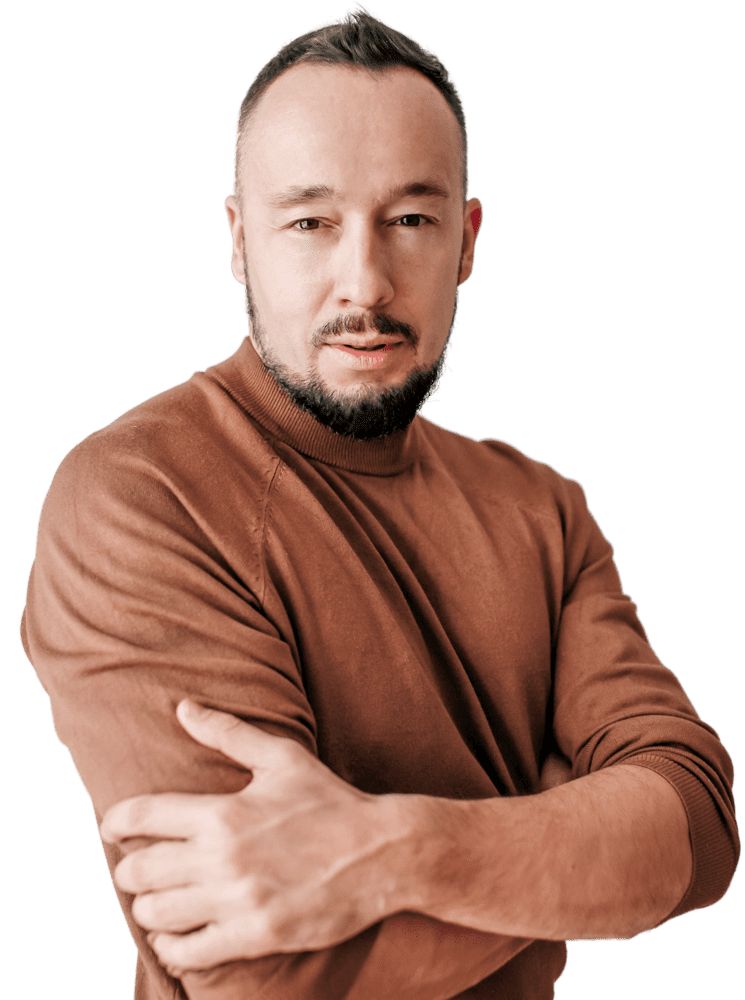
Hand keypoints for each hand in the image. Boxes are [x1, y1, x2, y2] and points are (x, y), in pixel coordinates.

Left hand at [100, 701, 406, 972]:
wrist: (381, 852)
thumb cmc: (330, 801)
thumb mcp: (282, 758)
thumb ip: (228, 732)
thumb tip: (184, 708)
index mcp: (223, 811)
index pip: (142, 815)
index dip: (116, 820)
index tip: (112, 826)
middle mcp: (223, 858)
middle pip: (140, 870)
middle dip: (131, 867)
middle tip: (141, 865)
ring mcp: (238, 900)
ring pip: (157, 913)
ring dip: (151, 907)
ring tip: (159, 899)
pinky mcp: (255, 935)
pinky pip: (191, 952)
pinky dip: (173, 947)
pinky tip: (176, 937)